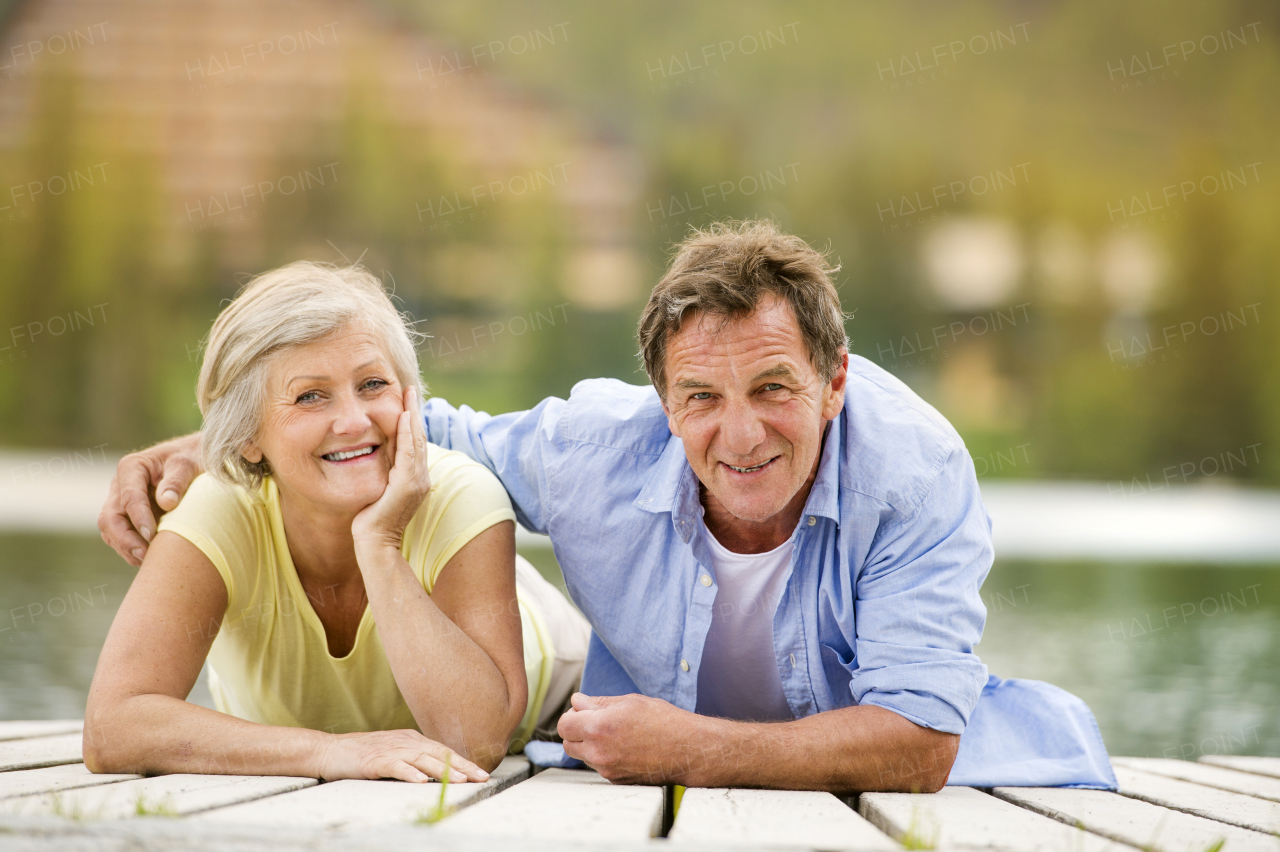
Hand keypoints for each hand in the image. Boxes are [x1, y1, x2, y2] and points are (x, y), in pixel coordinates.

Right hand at [98, 433, 202, 565]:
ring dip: (126, 548)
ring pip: (112, 531)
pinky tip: (149, 560)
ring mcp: (122, 502)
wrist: (197, 458)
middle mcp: (121, 485)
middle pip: (110, 518)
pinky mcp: (129, 517)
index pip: (129, 497)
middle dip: (125, 539)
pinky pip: (122, 537)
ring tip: (149, 562)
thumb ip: (178, 480)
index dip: (138, 518)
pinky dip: (132, 550)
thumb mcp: (190, 463)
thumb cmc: (194, 458)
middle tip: (145, 555)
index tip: (153, 534)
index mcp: (132, 467)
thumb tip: (166, 503)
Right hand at [317, 729, 489, 782]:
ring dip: (443, 770)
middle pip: (438, 753)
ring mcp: (390, 749)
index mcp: (412, 739)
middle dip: (462, 766)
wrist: (330, 750)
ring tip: (460, 780)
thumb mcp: (394, 753)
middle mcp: (405, 741)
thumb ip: (415, 760)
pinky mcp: (374, 760)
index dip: (463, 762)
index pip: (443, 751)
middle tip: (481, 777)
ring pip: (422, 759)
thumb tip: (438, 773)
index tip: (482, 773)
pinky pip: (395, 766)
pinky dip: (409, 773)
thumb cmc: (363, 755)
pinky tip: (421, 781)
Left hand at [352, 386, 430, 553]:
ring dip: (413, 416)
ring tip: (409, 395)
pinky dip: (407, 433)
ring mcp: (416, 481)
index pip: (414, 444)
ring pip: (416, 441)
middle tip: (411, 389)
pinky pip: (409, 453)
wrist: (375, 544)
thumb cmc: (372, 521)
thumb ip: (383, 474)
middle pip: (419, 437)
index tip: (407, 401)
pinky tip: (404, 417)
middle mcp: (421, 478)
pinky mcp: (407, 485)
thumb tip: (374, 456)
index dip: (412, 421)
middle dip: (415, 412)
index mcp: (415, 479)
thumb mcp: (379, 491)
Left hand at [557, 693, 713, 784]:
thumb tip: (577, 702)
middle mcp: (599, 752)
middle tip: (596, 722)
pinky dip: (605, 757)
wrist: (688, 750)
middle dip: (577, 732)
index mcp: (599, 727)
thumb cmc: (664, 722)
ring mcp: (607, 769)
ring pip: (583, 756)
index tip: (581, 712)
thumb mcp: (630, 702)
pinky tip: (625, 747)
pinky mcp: (617, 780)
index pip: (564, 724)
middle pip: (568, 743)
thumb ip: (598, 703)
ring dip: (590, 745)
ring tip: (616, 734)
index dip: (571, 716)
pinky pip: (600, 766)